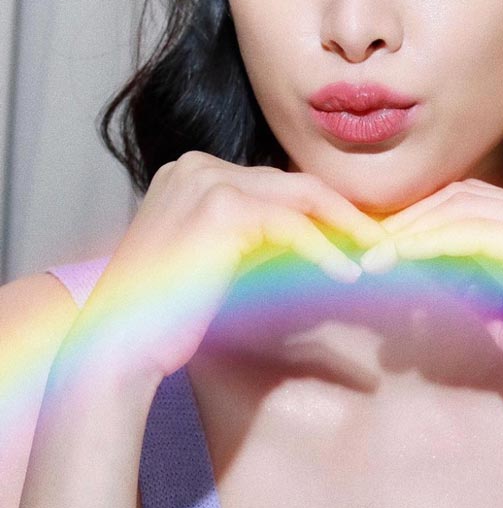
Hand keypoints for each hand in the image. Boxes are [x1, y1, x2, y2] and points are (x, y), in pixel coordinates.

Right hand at [58, 152, 387, 384]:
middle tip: (376, 241)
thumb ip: (255, 236)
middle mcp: (196, 166)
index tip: (353, 235)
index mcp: (192, 172)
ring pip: (298, 198)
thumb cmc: (167, 312)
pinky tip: (346, 273)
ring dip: (342, 228)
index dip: (319, 209)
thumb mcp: (217, 257)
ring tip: (373, 255)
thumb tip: (316, 238)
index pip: (273, 184)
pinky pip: (291, 225)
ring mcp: (206, 181)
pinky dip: (324, 249)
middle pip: (290, 183)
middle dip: (339, 212)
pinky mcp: (222, 207)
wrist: (121, 341)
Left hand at [360, 178, 502, 446]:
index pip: (472, 200)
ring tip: (374, 260)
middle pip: (465, 197)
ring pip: (466, 210)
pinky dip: (433, 243)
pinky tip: (402, 261)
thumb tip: (415, 257)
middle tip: (367, 251)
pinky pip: (477, 234)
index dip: (421, 218)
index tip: (379, 245)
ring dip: (413, 232)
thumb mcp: (501, 307)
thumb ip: (468, 274)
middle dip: (410, 220)